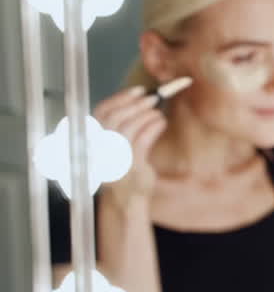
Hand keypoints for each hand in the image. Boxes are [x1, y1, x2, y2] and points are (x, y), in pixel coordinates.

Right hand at [93, 85, 165, 204]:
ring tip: (158, 112)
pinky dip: (153, 127)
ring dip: (146, 115)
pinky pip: (143, 140)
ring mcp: (113, 157)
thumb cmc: (123, 171)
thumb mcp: (116, 147)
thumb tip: (140, 102)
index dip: (119, 99)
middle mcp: (99, 148)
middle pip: (114, 117)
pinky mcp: (130, 166)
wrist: (126, 201)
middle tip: (153, 97)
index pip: (101, 113)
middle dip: (135, 104)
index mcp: (93, 141)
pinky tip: (162, 122)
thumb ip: (121, 128)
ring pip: (128, 127)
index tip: (137, 90)